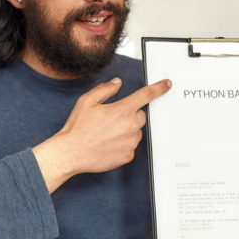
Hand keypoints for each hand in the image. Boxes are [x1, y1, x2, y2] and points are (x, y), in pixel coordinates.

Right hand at [34, 77, 171, 191]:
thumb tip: (117, 83)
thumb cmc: (77, 128)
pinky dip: (123, 144)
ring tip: (106, 134)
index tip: (167, 85)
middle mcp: (130, 126)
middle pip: (141, 116)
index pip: (146, 95)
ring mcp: (130, 142)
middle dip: (130, 115)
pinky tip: (108, 144)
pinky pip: (131, 146)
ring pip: (136, 132)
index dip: (158, 88)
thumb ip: (105, 89)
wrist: (71, 153)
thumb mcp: (87, 101)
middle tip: (112, 119)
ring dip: (127, 130)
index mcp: (122, 110)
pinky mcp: (128, 156)